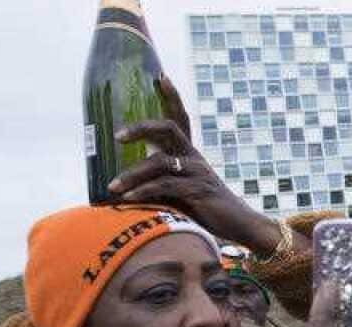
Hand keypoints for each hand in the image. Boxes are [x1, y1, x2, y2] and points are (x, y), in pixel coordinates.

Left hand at [108, 75, 291, 258]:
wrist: (238, 224)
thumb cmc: (205, 209)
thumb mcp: (181, 190)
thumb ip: (160, 182)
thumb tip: (124, 184)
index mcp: (190, 154)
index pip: (180, 118)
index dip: (172, 96)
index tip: (160, 76)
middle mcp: (194, 157)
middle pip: (168, 128)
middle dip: (141, 128)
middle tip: (117, 136)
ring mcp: (197, 172)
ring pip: (159, 162)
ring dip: (132, 175)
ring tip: (112, 187)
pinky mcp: (197, 191)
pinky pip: (165, 186)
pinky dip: (143, 192)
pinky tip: (128, 199)